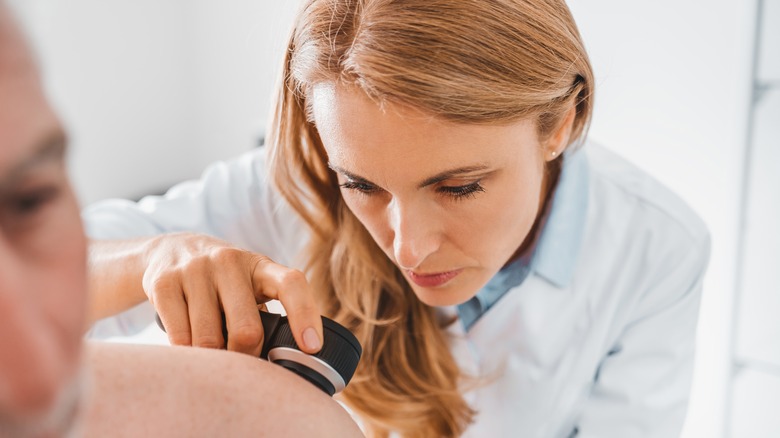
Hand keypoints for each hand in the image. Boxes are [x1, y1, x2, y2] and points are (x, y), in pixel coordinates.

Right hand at [142, 232, 321, 356]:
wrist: (171, 250)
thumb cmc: (223, 281)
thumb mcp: (250, 285)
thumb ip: (268, 314)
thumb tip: (284, 366)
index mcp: (260, 266)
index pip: (292, 284)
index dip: (305, 316)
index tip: (311, 348)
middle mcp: (229, 262)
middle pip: (247, 329)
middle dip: (246, 357)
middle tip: (242, 364)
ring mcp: (195, 270)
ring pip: (208, 340)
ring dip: (213, 359)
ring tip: (214, 356)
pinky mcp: (164, 283)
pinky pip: (179, 338)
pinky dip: (187, 354)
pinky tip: (190, 349)